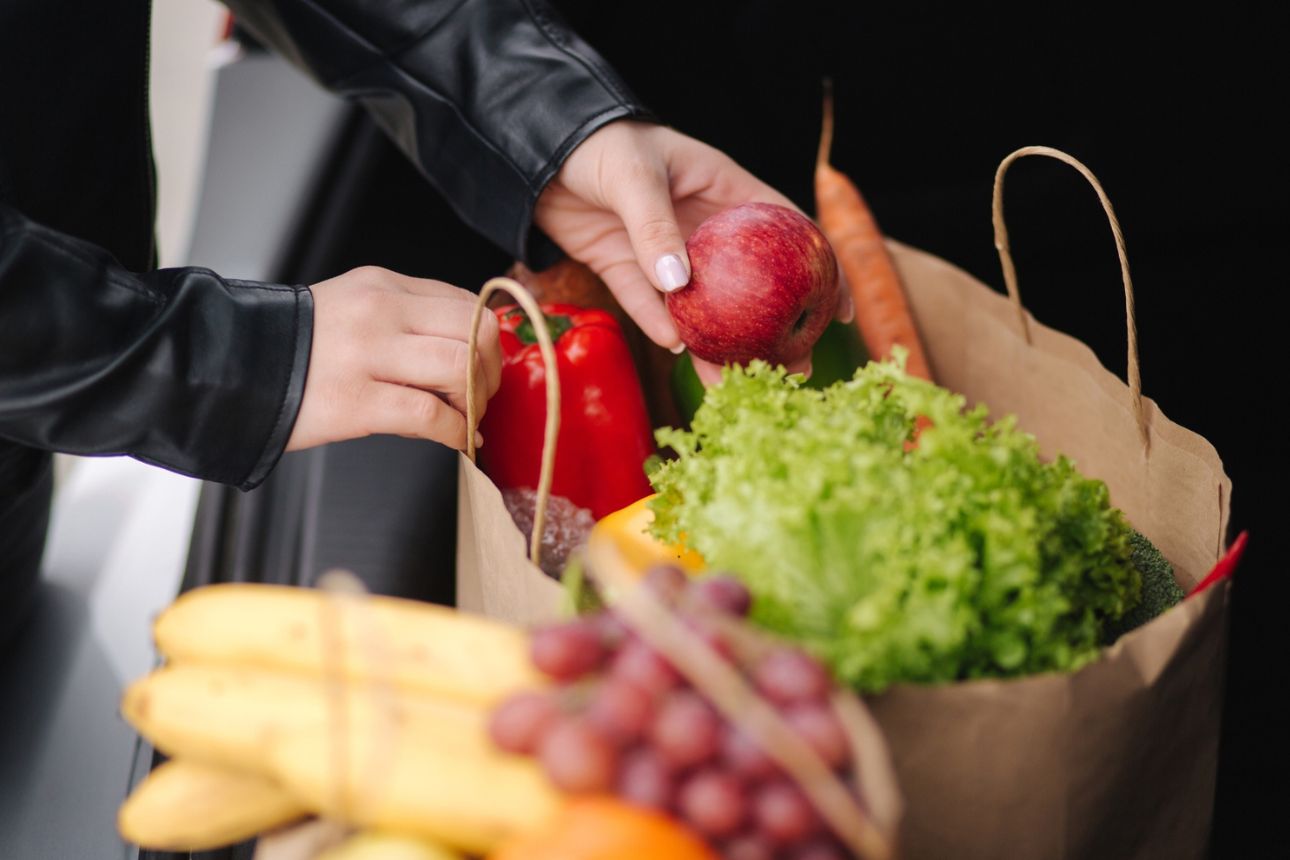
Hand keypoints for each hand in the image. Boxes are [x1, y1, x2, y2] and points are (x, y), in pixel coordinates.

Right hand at [286, 267, 500, 451]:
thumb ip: (406, 318)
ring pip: (461, 367)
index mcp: (382, 285)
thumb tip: (467, 350)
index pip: (466, 301)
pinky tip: (455, 440)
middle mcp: (380, 311)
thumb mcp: (352, 308)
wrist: (227, 369)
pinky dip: (456, 432)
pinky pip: (431, 415)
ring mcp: (367, 355)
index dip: (486, 341)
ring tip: (466, 418)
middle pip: (476, 330)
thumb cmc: (295, 348)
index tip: (484, 366)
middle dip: (491, 370)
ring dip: (477, 400)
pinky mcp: (355, 401)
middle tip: (481, 395)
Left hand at [534, 120, 851, 383]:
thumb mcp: (634, 176)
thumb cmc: (598, 142)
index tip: (839, 311)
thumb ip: (655, 227)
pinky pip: (649, 305)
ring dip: (720, 343)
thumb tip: (680, 283)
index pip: (787, 230)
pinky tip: (680, 353)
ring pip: (702, 306)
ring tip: (738, 381)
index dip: (820, 270)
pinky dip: (663, 328)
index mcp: (723, 189)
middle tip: (795, 367)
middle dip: (774, 327)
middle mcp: (701, 226)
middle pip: (751, 283)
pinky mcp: (626, 269)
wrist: (535, 149)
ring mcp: (665, 252)